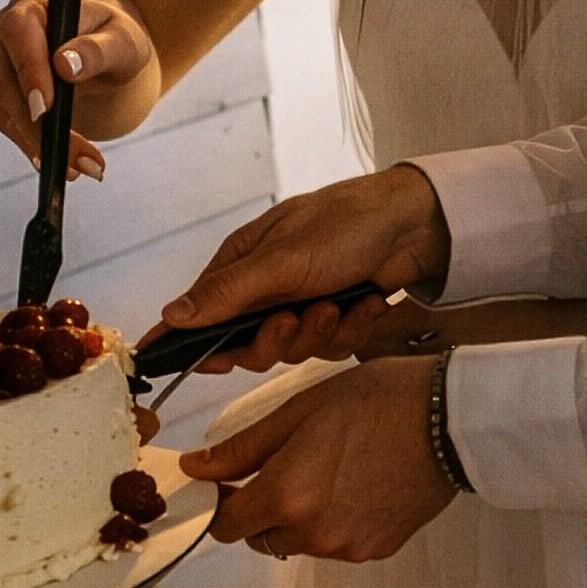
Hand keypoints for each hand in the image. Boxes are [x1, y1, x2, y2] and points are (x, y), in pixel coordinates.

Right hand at [0, 0, 152, 180]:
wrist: (102, 51)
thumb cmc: (114, 39)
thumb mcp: (122, 41)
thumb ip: (98, 49)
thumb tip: (65, 64)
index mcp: (30, 6)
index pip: (17, 34)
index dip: (28, 72)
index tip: (45, 110)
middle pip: (5, 81)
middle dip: (39, 126)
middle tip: (78, 161)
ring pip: (0, 109)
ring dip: (36, 143)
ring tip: (80, 167)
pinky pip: (2, 122)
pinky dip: (29, 145)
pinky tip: (56, 161)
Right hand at [153, 166, 452, 374]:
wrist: (413, 225)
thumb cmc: (344, 224)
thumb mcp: (279, 261)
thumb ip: (227, 293)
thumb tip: (172, 315)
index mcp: (241, 265)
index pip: (199, 311)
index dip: (185, 341)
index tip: (173, 362)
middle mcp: (266, 288)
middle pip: (246, 346)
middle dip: (273, 341)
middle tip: (292, 320)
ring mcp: (300, 305)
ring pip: (291, 352)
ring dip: (318, 333)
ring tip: (337, 305)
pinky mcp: (334, 319)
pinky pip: (330, 347)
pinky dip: (351, 328)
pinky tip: (367, 303)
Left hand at [180, 357, 453, 558]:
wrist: (452, 419)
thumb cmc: (380, 401)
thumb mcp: (299, 411)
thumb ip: (242, 447)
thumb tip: (195, 468)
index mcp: (286, 495)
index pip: (226, 526)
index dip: (221, 503)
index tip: (228, 482)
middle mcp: (313, 532)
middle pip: (261, 537)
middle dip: (262, 508)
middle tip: (286, 465)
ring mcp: (347, 547)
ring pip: (300, 541)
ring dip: (300, 515)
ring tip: (332, 469)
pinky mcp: (377, 550)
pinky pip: (338, 543)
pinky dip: (336, 520)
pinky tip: (358, 484)